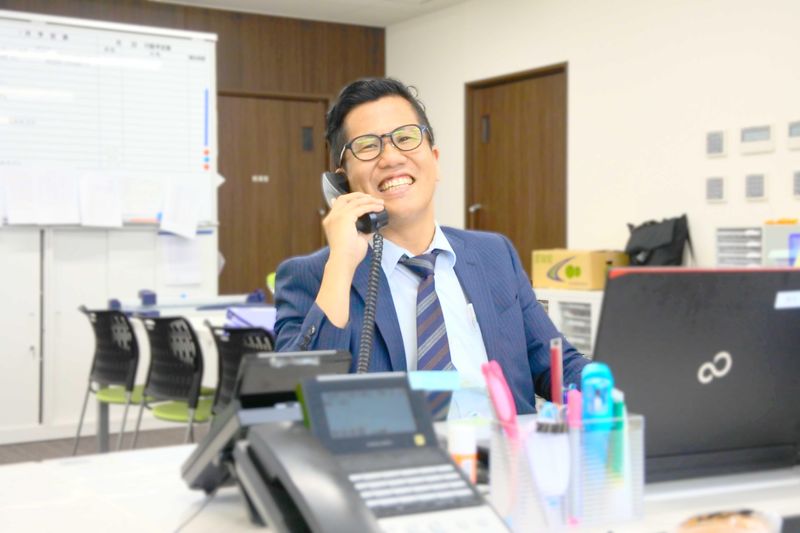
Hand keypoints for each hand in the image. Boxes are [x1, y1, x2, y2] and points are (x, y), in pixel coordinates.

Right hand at [316, 192, 384, 326]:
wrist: (343, 262)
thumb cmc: (348, 255)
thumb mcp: (356, 239)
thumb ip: (362, 230)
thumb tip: (373, 225)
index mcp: (331, 222)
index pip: (339, 204)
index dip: (352, 200)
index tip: (365, 200)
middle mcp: (332, 217)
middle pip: (344, 198)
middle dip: (359, 196)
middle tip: (372, 199)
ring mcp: (337, 217)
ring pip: (354, 201)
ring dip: (368, 200)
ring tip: (379, 203)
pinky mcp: (345, 218)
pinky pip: (360, 207)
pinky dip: (370, 206)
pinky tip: (379, 208)